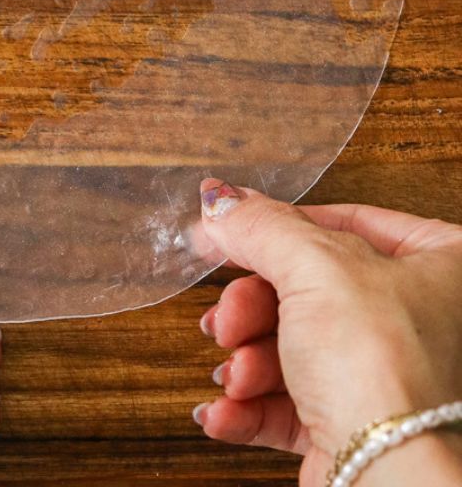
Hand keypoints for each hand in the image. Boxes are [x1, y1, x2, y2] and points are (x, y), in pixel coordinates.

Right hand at [194, 179, 461, 484]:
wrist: (394, 475)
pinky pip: (289, 405)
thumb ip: (262, 227)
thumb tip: (222, 201)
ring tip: (235, 376)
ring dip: (246, 363)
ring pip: (292, 350)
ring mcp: (390, 378)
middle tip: (228, 322)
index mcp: (443, 267)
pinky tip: (223, 410)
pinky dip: (247, 406)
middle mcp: (423, 321)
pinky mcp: (358, 427)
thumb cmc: (388, 369)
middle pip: (307, 291)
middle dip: (251, 313)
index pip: (347, 223)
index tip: (225, 232)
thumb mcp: (314, 267)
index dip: (278, 230)